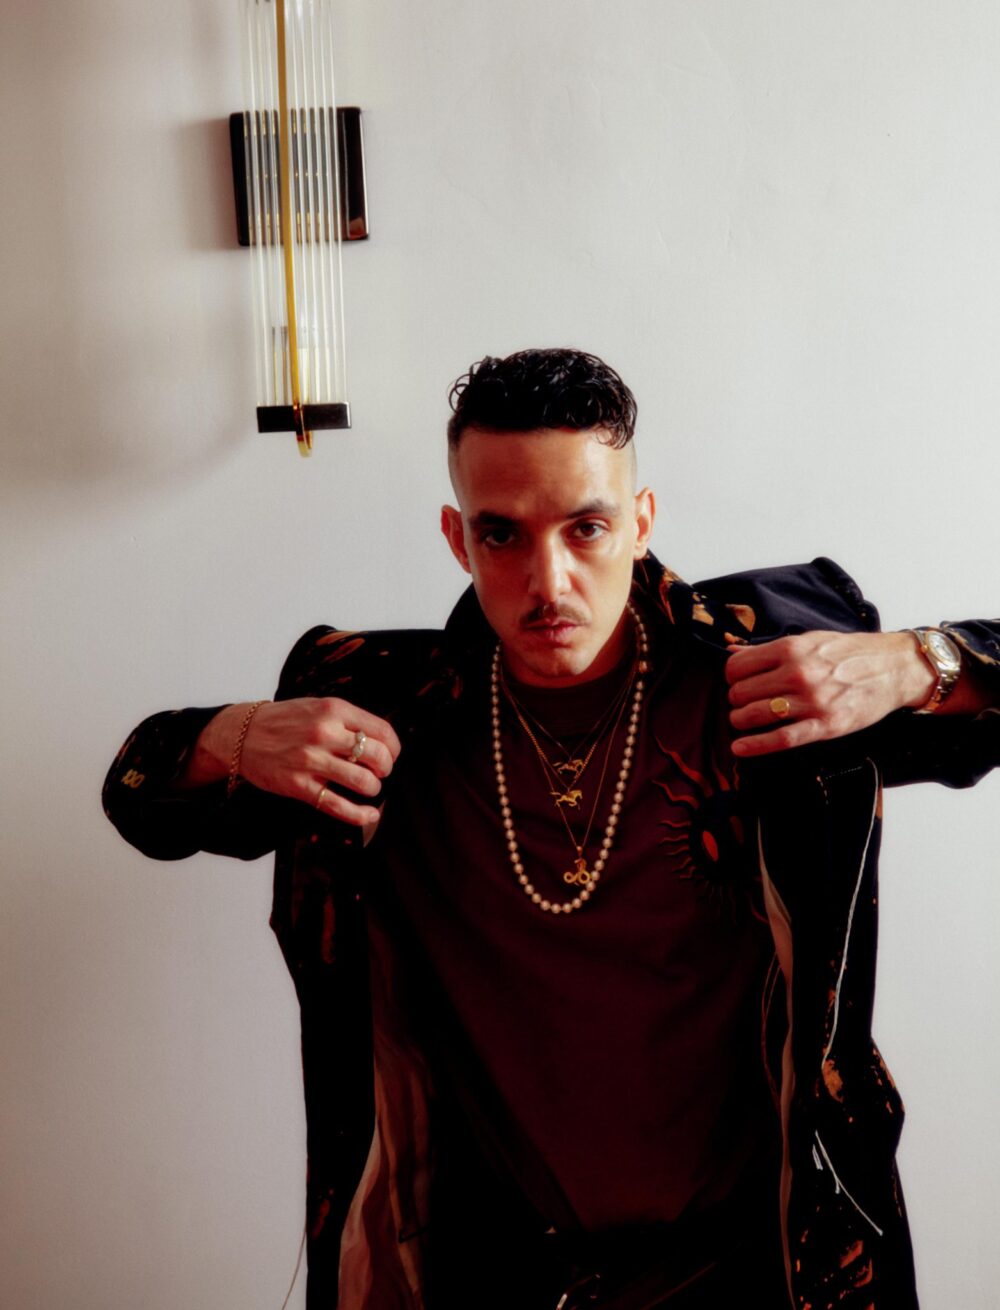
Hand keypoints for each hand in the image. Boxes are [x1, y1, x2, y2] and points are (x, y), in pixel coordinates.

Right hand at [183, 697, 401, 825]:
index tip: (392, 755)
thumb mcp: (318, 707)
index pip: (382, 731)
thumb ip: (348, 720)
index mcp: (333, 710)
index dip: (394, 748)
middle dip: (386, 769)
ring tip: (368, 787)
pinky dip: (360, 815)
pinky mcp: (299, 786)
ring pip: (363, 782)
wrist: (242, 734)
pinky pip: (338, 806)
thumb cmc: (284, 721)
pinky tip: (370, 815)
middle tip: (380, 772)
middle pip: (377, 757)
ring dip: (373, 789)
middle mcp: (324, 733)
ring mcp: (311, 761)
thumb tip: (382, 741)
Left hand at [725, 630, 934, 756]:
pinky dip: (756, 746)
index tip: (737, 682)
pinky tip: (740, 749)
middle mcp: (798, 673)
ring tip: (744, 721)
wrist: (893, 668)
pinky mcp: (826, 726)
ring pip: (755, 715)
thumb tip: (732, 652)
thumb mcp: (808, 641)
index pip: (737, 667)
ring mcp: (812, 701)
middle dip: (737, 700)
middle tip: (744, 703)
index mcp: (790, 649)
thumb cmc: (849, 653)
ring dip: (741, 721)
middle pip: (741, 693)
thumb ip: (769, 649)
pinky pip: (781, 739)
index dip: (731, 677)